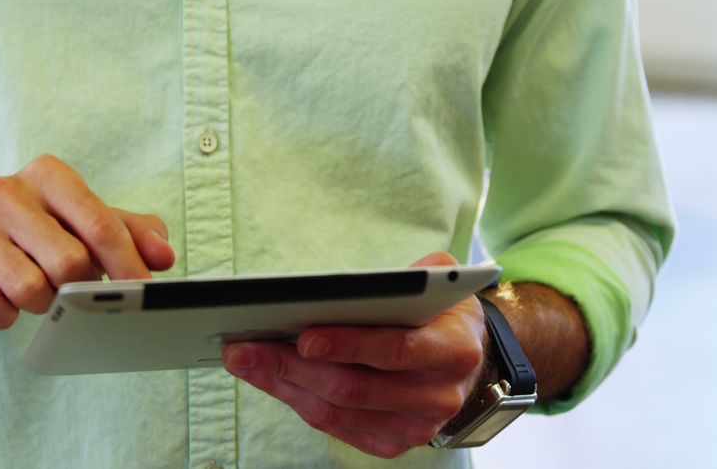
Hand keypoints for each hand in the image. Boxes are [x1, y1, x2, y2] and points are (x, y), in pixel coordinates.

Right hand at [0, 155, 174, 328]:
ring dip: (44, 304)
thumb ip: (134, 233)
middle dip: (80, 287)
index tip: (143, 292)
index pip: (99, 224)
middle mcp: (5, 192)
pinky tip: (6, 303)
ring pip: (30, 289)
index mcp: (48, 175)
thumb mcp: (89, 223)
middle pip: (69, 263)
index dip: (128, 265)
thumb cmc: (42, 232)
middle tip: (75, 289)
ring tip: (40, 292)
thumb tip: (163, 257)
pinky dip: (7, 316)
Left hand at [222, 252, 486, 458]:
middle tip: (244, 346)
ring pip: (336, 411)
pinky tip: (269, 378)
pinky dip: (297, 402)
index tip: (303, 336)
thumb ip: (418, 273)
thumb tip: (369, 282)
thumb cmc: (442, 314)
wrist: (472, 364)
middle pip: (353, 387)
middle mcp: (438, 395)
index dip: (348, 344)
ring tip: (243, 359)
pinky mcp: (394, 443)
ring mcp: (415, 425)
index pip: (395, 350)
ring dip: (282, 385)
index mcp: (454, 349)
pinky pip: (336, 426)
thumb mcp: (442, 280)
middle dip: (291, 365)